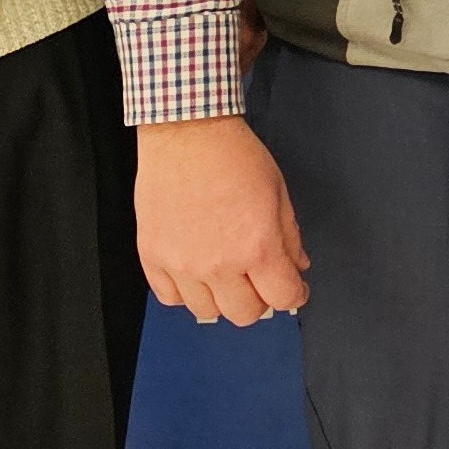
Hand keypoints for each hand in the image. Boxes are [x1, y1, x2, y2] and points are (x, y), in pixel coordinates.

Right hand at [137, 118, 310, 324]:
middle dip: (260, 300)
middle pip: (244, 314)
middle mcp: (218, 264)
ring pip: (205, 311)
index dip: (295, 295)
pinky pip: (170, 297)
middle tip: (260, 282)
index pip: (283, 297)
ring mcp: (181, 264)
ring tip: (226, 276)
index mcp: (256, 248)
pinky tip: (195, 273)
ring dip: (221, 299)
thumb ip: (289, 237)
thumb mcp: (278, 193)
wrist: (187, 134)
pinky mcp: (152, 256)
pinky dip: (185, 292)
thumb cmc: (234, 156)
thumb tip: (295, 264)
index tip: (294, 288)